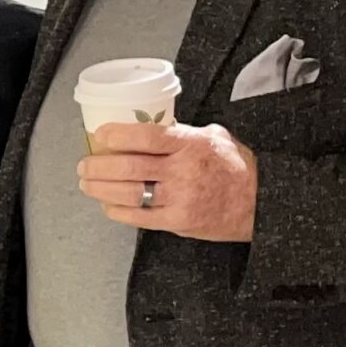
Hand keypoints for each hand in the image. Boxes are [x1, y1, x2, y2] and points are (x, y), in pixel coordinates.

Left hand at [78, 120, 258, 240]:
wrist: (261, 202)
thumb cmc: (236, 167)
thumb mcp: (215, 137)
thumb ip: (183, 133)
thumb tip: (151, 126)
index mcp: (191, 144)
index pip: (147, 136)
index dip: (118, 135)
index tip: (100, 135)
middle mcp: (183, 171)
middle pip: (130, 166)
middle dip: (99, 166)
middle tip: (85, 165)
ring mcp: (179, 198)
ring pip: (129, 193)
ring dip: (101, 189)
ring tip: (88, 184)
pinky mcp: (177, 221)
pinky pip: (139, 217)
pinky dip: (118, 211)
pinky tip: (107, 205)